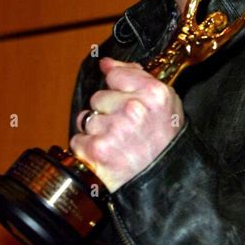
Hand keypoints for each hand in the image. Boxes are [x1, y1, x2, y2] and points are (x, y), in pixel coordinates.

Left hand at [70, 57, 184, 192]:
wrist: (165, 181)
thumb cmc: (165, 142)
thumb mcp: (165, 103)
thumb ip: (136, 76)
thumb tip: (107, 63)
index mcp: (154, 94)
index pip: (116, 74)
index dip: (119, 88)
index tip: (125, 99)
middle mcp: (134, 110)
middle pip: (99, 96)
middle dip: (108, 111)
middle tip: (127, 128)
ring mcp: (114, 130)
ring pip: (87, 118)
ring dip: (98, 130)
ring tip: (118, 143)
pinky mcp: (97, 150)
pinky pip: (78, 139)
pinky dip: (89, 148)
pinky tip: (108, 154)